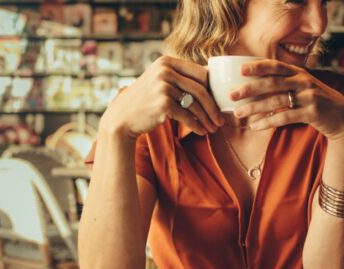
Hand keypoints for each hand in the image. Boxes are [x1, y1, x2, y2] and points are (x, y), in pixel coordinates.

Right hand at [99, 56, 223, 139]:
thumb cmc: (146, 100)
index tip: (220, 104)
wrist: (122, 117)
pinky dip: (196, 126)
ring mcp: (163, 86)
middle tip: (221, 121)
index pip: (201, 74)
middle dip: (213, 108)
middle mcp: (165, 71)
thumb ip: (180, 77)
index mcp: (167, 62)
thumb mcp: (161, 81)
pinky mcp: (163, 104)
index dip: (214, 90)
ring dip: (207, 119)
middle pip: (201, 90)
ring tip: (213, 129)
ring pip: (195, 104)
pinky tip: (201, 132)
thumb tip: (211, 76)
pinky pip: (187, 116)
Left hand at [230, 60, 343, 140]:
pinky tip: (255, 126)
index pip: (276, 66)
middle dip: (250, 88)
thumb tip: (256, 87)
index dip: (258, 66)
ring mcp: (309, 97)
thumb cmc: (317, 102)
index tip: (241, 69)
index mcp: (300, 73)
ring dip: (255, 108)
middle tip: (232, 95)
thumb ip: (285, 83)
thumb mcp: (304, 87)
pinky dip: (268, 121)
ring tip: (238, 114)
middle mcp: (304, 82)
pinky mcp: (312, 113)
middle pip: (272, 83)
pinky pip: (285, 117)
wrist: (343, 117)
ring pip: (276, 101)